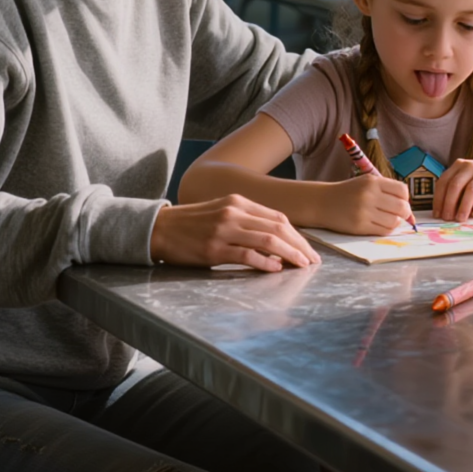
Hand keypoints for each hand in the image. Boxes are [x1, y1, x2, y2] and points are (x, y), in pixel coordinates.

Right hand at [151, 195, 318, 269]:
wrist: (159, 228)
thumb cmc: (192, 224)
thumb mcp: (222, 213)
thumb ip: (247, 222)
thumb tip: (275, 244)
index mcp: (239, 202)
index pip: (278, 218)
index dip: (297, 235)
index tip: (308, 249)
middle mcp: (234, 213)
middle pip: (278, 228)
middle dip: (299, 246)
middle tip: (313, 261)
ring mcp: (224, 230)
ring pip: (267, 241)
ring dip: (289, 254)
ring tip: (301, 266)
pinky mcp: (213, 249)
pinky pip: (246, 255)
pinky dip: (264, 263)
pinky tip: (276, 269)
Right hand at [319, 175, 412, 234]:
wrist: (322, 202)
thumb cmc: (348, 192)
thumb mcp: (366, 182)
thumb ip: (386, 190)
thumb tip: (409, 210)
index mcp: (372, 182)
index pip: (402, 190)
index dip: (405, 198)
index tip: (400, 201)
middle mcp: (369, 195)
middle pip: (402, 207)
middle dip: (404, 212)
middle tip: (399, 214)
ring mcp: (364, 211)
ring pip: (394, 221)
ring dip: (395, 222)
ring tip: (388, 219)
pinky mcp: (360, 226)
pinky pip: (384, 231)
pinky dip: (386, 229)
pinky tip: (380, 225)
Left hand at [433, 159, 472, 220]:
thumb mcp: (470, 179)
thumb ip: (458, 190)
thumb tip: (444, 211)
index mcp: (460, 165)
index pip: (444, 182)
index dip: (438, 199)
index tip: (437, 213)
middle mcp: (471, 166)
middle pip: (455, 186)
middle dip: (448, 204)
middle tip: (447, 218)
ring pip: (470, 190)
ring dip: (463, 207)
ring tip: (460, 219)